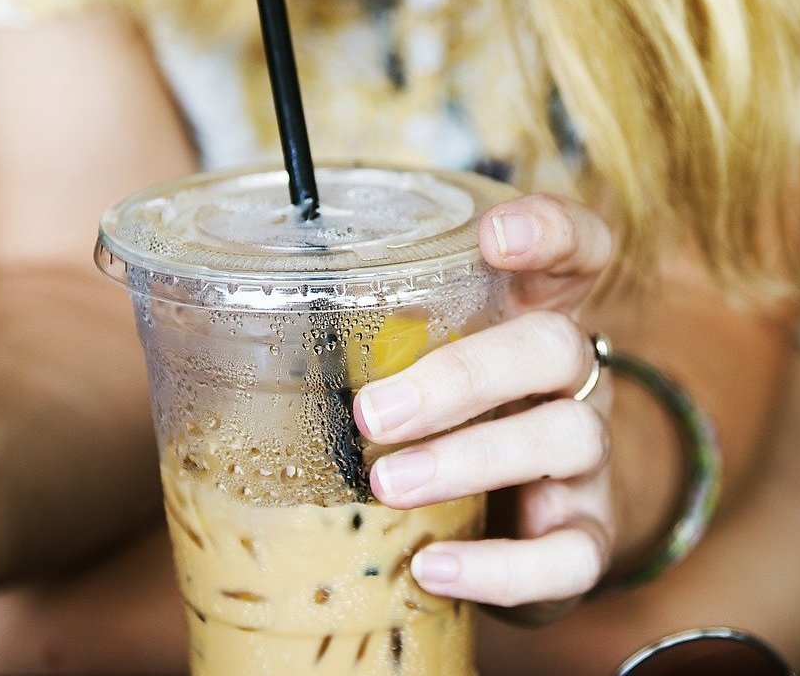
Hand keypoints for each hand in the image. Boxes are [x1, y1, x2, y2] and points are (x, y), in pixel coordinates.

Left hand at [353, 194, 616, 613]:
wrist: (519, 526)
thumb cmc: (444, 423)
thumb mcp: (414, 368)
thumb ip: (360, 341)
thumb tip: (211, 325)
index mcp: (532, 316)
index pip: (575, 249)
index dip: (549, 231)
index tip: (492, 236)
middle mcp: (572, 380)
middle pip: (554, 347)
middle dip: (463, 375)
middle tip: (372, 412)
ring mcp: (588, 460)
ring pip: (567, 438)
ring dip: (471, 460)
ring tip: (387, 486)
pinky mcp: (587, 537)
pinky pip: (571, 555)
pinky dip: (502, 566)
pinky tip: (433, 568)